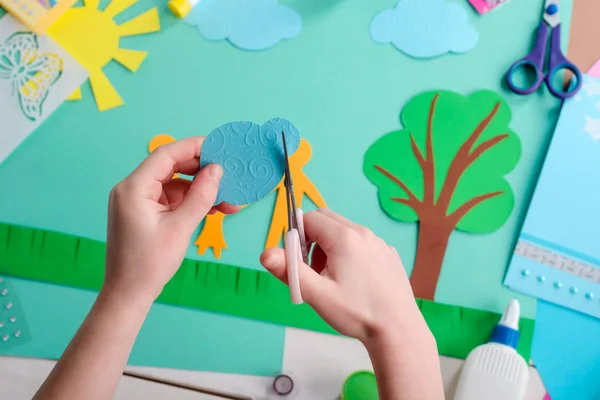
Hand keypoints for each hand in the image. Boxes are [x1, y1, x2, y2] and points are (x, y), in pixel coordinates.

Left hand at [104, 137, 238, 302]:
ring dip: (200, 190)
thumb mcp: (180, 228)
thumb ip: (200, 196)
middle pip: (171, 167)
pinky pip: (171, 198)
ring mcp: (137, 200)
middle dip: (202, 172)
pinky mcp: (144, 211)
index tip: (219, 148)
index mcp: (134, 188)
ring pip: (175, 183)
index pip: (166, 155)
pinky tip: (212, 208)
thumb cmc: (148, 265)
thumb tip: (216, 170)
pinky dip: (191, 201)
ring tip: (227, 201)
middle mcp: (132, 189)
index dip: (194, 147)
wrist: (128, 294)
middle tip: (229, 177)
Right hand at [260, 208, 427, 344]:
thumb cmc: (357, 312)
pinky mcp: (388, 253)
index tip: (298, 261)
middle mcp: (363, 233)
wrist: (397, 329)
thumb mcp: (317, 294)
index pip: (310, 218)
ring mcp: (378, 242)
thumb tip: (265, 253)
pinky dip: (349, 254)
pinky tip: (354, 282)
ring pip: (344, 231)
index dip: (297, 237)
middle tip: (313, 270)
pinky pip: (361, 243)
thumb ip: (289, 271)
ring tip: (332, 279)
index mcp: (344, 238)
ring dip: (330, 247)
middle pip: (327, 219)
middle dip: (312, 239)